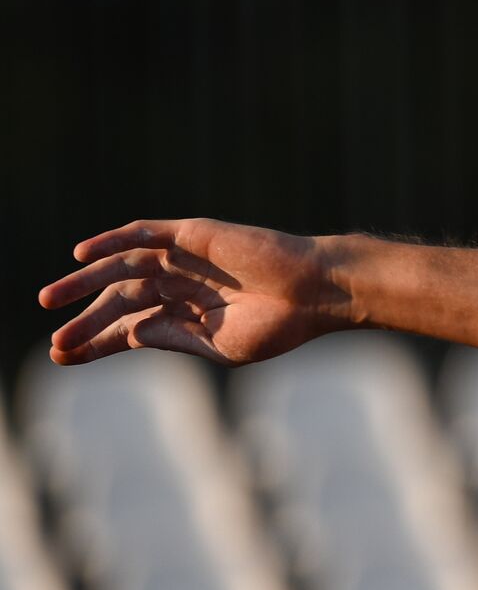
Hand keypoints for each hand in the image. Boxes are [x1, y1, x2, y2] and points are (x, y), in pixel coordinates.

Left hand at [40, 218, 346, 365]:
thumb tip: (128, 334)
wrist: (314, 294)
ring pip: (122, 268)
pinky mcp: (191, 234)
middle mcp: (180, 285)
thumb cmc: (279, 326)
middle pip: (119, 299)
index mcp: (188, 316)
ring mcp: (184, 258)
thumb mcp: (219, 346)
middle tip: (56, 338)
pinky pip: (142, 234)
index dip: (95, 341)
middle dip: (85, 319)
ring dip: (85, 282)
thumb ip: (173, 337)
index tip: (62, 356)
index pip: (130, 326)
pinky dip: (112, 240)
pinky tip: (83, 254)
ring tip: (52, 300)